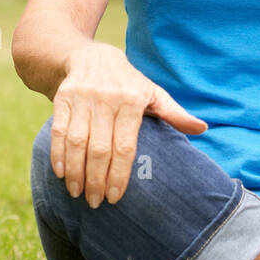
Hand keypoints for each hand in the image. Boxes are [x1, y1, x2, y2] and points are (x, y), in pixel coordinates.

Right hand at [50, 42, 207, 207]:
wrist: (93, 58)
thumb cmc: (128, 83)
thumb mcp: (153, 93)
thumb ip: (174, 114)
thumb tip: (202, 128)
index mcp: (133, 100)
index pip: (125, 146)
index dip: (119, 174)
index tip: (115, 197)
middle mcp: (107, 98)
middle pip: (99, 148)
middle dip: (95, 180)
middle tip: (95, 202)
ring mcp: (83, 98)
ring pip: (76, 142)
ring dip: (75, 171)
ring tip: (77, 193)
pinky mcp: (63, 98)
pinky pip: (58, 130)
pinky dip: (58, 154)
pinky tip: (61, 173)